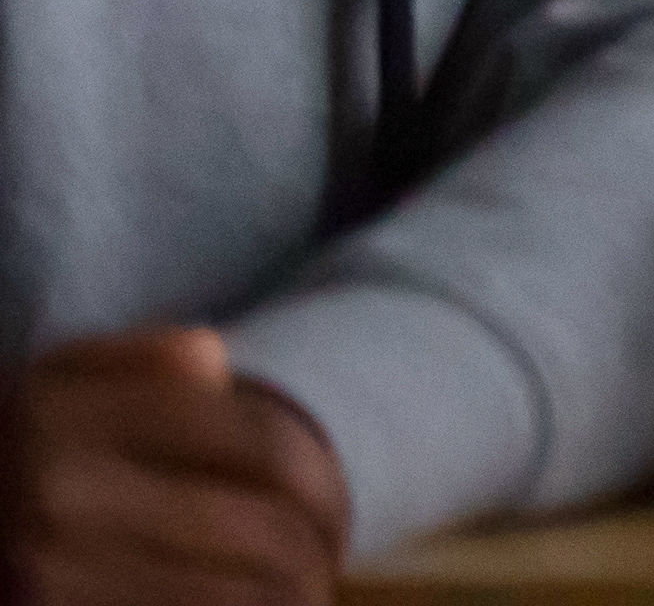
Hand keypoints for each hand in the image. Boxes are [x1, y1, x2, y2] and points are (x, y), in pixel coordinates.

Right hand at [16, 330, 348, 603]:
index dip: (324, 484)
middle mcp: (48, 504)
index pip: (264, 447)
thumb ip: (130, 367)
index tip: (331, 512)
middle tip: (320, 569)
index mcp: (57, 423)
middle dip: (316, 556)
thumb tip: (218, 361)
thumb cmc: (2, 467)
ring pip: (245, 599)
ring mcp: (44, 585)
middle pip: (266, 533)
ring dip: (290, 601)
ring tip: (294, 596)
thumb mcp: (37, 397)